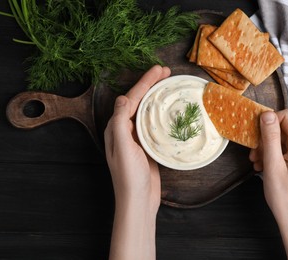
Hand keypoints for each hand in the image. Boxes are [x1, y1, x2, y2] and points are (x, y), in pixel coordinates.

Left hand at [104, 65, 170, 259]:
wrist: (138, 200)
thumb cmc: (129, 177)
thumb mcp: (123, 149)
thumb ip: (120, 123)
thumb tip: (123, 98)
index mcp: (116, 128)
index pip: (131, 99)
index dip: (144, 83)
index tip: (158, 70)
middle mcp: (125, 130)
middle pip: (139, 101)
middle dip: (151, 85)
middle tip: (166, 71)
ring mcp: (137, 138)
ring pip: (147, 110)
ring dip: (157, 96)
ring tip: (170, 84)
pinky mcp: (148, 145)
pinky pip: (154, 123)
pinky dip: (162, 112)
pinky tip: (170, 109)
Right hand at [250, 109, 287, 259]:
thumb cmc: (284, 196)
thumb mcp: (272, 164)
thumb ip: (270, 137)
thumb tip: (267, 114)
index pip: (286, 116)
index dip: (269, 121)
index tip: (255, 135)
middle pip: (285, 129)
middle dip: (267, 138)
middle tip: (254, 154)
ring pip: (285, 141)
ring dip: (269, 148)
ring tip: (257, 163)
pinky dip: (276, 156)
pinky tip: (265, 167)